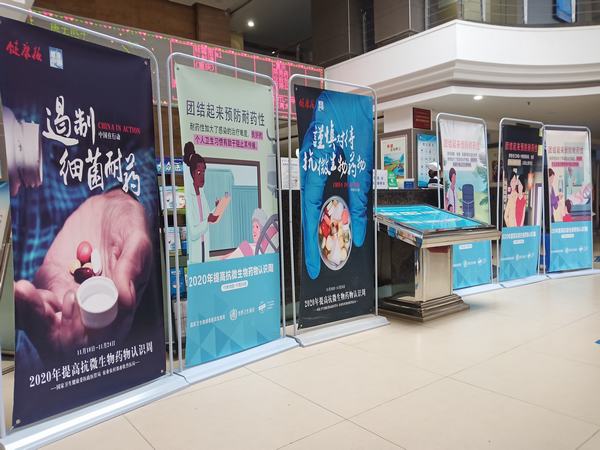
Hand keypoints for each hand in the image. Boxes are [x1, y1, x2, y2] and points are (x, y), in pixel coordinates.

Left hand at [15, 189, 152, 360]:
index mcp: (123, 302)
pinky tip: (22, 289)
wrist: (105, 207)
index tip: (76, 304)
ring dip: (36, 315)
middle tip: (47, 301)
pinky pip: (38, 305)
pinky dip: (26, 302)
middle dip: (57, 327)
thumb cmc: (128, 223)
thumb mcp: (136, 239)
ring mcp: (75, 298)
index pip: (108, 333)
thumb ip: (132, 267)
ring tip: (26, 291)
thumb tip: (126, 300)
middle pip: (76, 337)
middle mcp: (98, 306)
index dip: (90, 330)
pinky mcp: (54, 286)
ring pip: (52, 325)